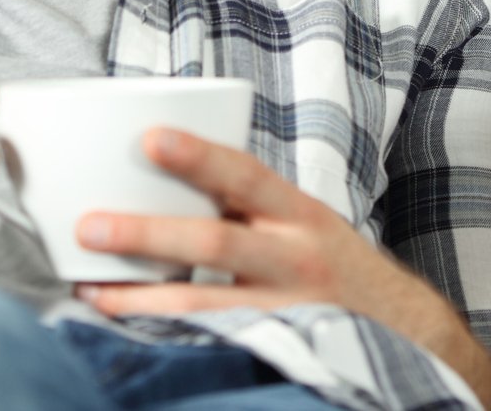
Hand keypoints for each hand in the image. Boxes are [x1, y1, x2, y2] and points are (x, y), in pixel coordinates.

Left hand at [74, 129, 423, 319]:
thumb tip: (156, 169)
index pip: (246, 175)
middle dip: (148, 235)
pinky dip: (166, 338)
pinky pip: (211, 346)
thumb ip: (247, 202)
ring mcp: (284, 312)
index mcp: (300, 214)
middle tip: (90, 226)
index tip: (150, 138)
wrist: (400, 329)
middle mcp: (295, 259)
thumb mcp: (302, 220)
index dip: (199, 156)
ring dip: (141, 297)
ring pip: (205, 306)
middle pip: (216, 244)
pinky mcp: (272, 353)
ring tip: (90, 290)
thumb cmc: (331, 263)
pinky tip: (127, 332)